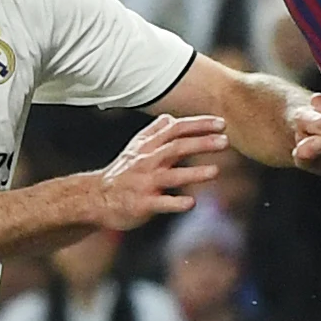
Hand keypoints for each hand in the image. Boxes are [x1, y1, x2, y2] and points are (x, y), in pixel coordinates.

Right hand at [85, 113, 227, 226]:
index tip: (221, 124)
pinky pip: (161, 203)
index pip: (176, 130)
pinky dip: (176, 203)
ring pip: (171, 175)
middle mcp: (147, 161)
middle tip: (225, 141)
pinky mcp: (142, 203)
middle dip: (201, 143)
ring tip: (215, 171)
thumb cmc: (122, 172)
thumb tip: (170, 117)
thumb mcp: (135, 148)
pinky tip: (191, 203)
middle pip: (176, 148)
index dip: (199, 125)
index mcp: (148, 147)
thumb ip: (154, 132)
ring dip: (194, 173)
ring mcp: (145, 183)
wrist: (96, 197)